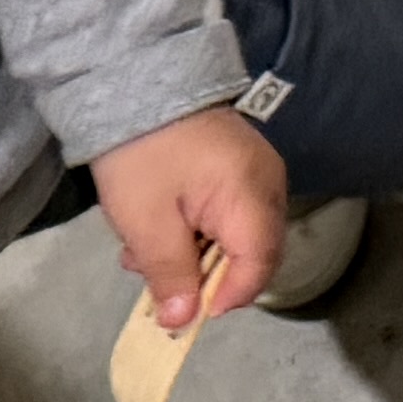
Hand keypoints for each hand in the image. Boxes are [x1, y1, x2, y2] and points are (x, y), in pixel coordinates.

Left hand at [90, 103, 293, 331]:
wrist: (133, 79)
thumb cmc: (140, 153)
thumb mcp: (146, 222)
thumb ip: (170, 274)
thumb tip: (183, 321)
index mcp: (252, 196)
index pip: (258, 267)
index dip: (224, 297)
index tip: (183, 308)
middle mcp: (269, 185)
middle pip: (252, 255)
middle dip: (202, 277)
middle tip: (152, 274)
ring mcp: (258, 173)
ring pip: (237, 238)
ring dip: (191, 255)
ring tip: (140, 250)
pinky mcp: (240, 168)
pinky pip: (229, 214)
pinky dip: (194, 231)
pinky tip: (154, 228)